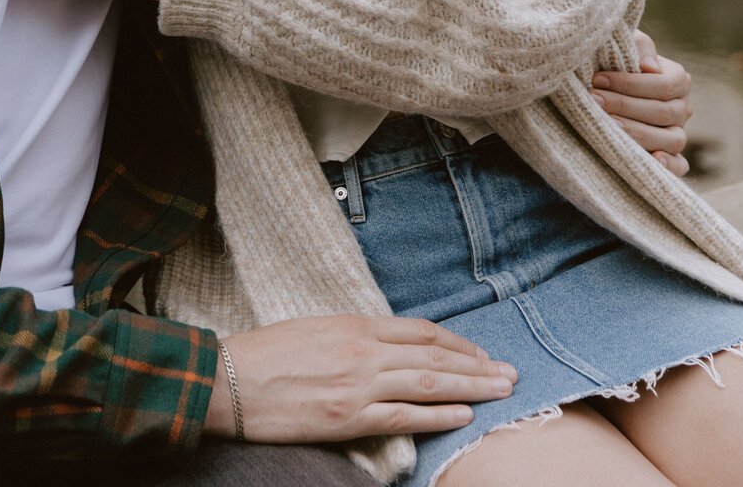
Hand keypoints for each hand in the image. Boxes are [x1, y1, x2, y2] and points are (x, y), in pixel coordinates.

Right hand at [203, 315, 516, 442]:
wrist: (231, 381)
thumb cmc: (267, 353)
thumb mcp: (316, 329)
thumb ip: (355, 337)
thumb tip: (390, 348)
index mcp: (355, 325)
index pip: (421, 331)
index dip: (456, 342)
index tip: (480, 352)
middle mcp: (364, 351)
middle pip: (434, 356)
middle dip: (477, 365)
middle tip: (511, 372)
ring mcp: (359, 385)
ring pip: (428, 384)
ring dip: (471, 387)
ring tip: (501, 391)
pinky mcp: (349, 417)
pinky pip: (404, 416)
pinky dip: (439, 415)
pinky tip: (464, 415)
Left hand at [591, 31, 692, 176]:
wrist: (604, 83)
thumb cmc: (615, 59)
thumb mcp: (626, 43)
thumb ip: (640, 47)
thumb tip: (649, 67)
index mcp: (678, 79)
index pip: (663, 85)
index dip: (630, 83)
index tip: (598, 79)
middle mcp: (683, 107)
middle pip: (662, 112)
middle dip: (624, 106)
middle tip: (593, 101)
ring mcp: (678, 133)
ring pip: (671, 139)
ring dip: (638, 133)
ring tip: (608, 127)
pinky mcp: (670, 155)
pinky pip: (680, 166)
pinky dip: (670, 166)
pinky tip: (653, 160)